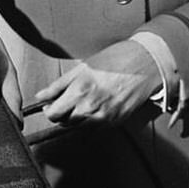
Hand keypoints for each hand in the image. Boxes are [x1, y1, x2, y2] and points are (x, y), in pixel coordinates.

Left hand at [32, 40, 160, 124]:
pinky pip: (95, 128)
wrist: (146, 63)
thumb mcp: (84, 66)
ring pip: (79, 127)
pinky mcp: (115, 122)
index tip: (50, 105)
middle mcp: (90, 107)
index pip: (53, 114)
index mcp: (80, 90)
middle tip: (67, 101)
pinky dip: (92, 120)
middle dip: (62, 113)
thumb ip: (59, 84)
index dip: (49, 110)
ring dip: (76, 117)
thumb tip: (42, 95)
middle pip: (64, 122)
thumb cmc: (117, 59)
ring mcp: (104, 117)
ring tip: (85, 100)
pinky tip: (98, 104)